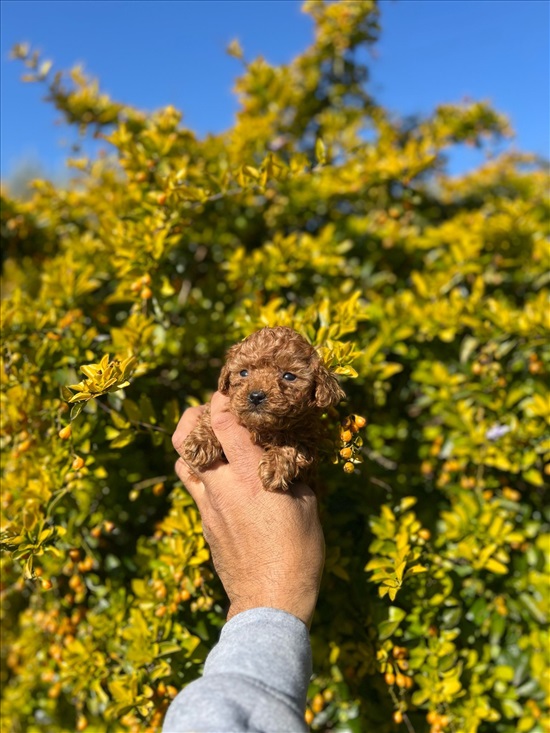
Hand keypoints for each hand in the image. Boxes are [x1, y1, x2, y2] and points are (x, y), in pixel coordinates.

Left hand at [172, 392, 324, 627]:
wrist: (269, 602)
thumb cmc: (298, 553)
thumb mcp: (307, 504)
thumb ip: (291, 472)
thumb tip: (287, 454)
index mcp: (249, 477)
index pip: (222, 423)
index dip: (222, 398)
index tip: (231, 389)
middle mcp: (221, 487)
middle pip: (186, 438)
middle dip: (194, 415)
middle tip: (211, 411)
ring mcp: (207, 506)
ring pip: (182, 462)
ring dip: (193, 445)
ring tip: (213, 442)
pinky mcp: (204, 523)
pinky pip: (194, 487)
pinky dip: (202, 472)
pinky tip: (224, 478)